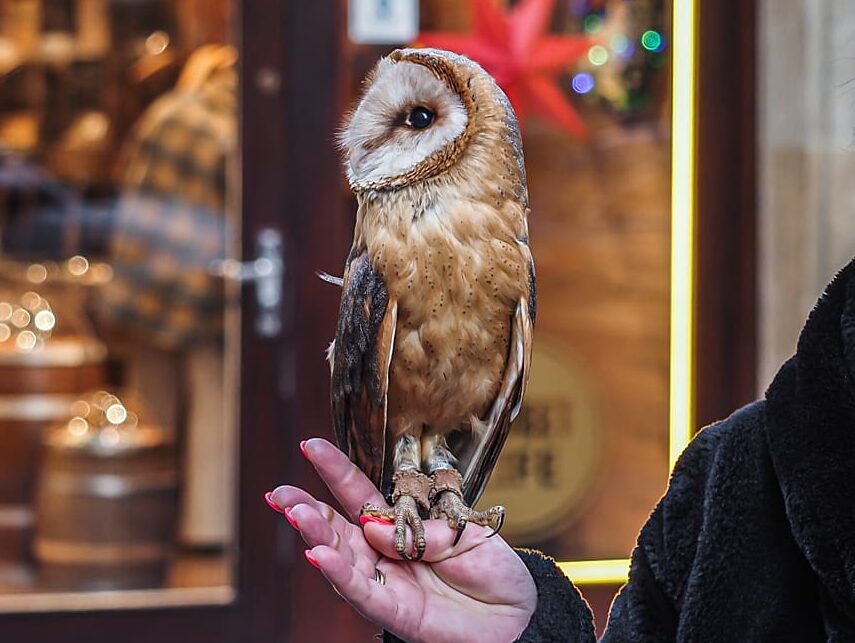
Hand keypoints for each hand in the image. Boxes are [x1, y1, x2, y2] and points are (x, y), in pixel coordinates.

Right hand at [268, 438, 536, 642]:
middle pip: (338, 528)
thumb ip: (423, 527)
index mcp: (399, 526)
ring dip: (317, 536)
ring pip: (342, 558)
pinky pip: (362, 592)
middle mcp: (384, 554)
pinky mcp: (396, 613)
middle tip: (279, 492)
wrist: (518, 615)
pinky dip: (339, 574)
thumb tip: (374, 525)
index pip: (359, 494)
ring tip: (295, 512)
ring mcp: (387, 583)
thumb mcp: (464, 532)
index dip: (335, 471)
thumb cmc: (492, 570)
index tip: (309, 445)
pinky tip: (318, 554)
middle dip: (307, 508)